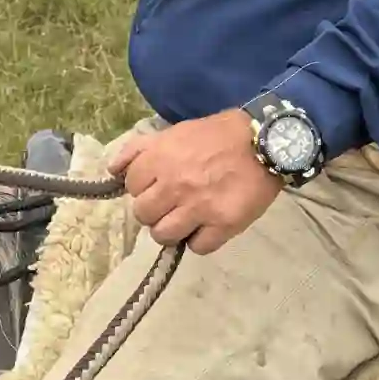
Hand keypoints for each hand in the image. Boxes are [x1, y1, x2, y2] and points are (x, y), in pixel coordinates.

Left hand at [114, 110, 286, 251]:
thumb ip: (140, 148)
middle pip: (143, 214)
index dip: (145, 187)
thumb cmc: (218, 135)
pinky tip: (208, 228)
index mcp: (159, 160)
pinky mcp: (224, 225)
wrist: (265, 143)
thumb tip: (112, 170)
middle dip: (155, 211)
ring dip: (172, 230)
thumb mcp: (174, 132)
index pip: (132, 187)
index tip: (159, 186)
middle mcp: (174, 186)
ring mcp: (199, 208)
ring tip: (187, 221)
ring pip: (164, 235)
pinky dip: (200, 241)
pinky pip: (198, 247)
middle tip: (172, 205)